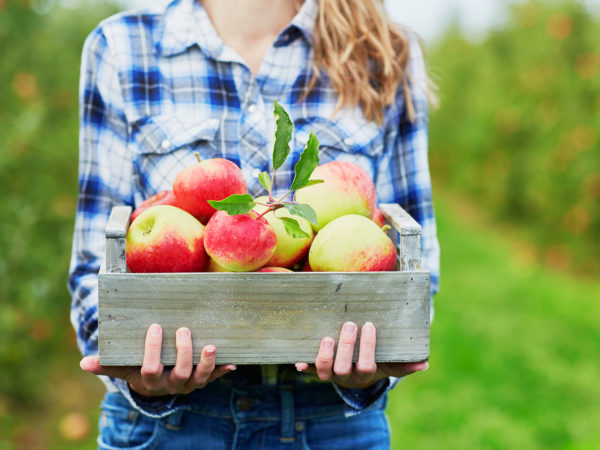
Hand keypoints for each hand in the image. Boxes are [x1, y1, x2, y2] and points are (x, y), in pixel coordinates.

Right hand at [80, 324, 235, 395]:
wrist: (156, 384)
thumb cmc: (138, 367)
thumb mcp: (123, 366)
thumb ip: (107, 364)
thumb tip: (83, 363)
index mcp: (150, 380)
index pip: (150, 368)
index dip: (152, 350)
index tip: (155, 327)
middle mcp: (171, 385)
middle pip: (178, 373)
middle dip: (182, 353)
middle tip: (184, 330)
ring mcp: (188, 384)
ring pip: (199, 378)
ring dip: (206, 363)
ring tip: (210, 346)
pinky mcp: (202, 380)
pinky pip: (214, 377)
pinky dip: (223, 370)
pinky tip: (232, 362)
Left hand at [295, 321, 427, 388]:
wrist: (355, 371)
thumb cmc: (375, 361)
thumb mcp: (390, 363)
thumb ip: (405, 363)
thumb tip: (424, 363)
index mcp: (365, 374)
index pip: (368, 366)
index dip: (367, 348)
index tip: (368, 325)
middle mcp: (346, 376)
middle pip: (344, 368)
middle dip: (346, 347)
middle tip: (349, 325)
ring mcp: (330, 373)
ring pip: (324, 371)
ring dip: (324, 356)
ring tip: (327, 337)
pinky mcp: (316, 368)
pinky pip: (308, 369)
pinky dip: (303, 365)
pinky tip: (298, 360)